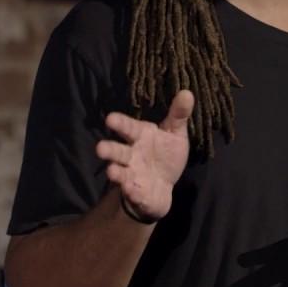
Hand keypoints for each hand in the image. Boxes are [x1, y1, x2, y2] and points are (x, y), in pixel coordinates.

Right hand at [96, 90, 193, 222]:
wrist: (164, 186)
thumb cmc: (166, 154)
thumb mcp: (175, 135)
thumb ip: (178, 116)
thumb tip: (188, 92)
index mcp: (140, 137)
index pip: (128, 128)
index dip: (120, 123)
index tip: (110, 118)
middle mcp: (131, 155)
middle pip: (117, 152)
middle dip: (109, 150)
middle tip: (99, 148)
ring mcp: (132, 175)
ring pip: (120, 173)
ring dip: (116, 173)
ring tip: (112, 172)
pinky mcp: (137, 193)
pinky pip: (133, 193)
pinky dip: (133, 192)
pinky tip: (132, 191)